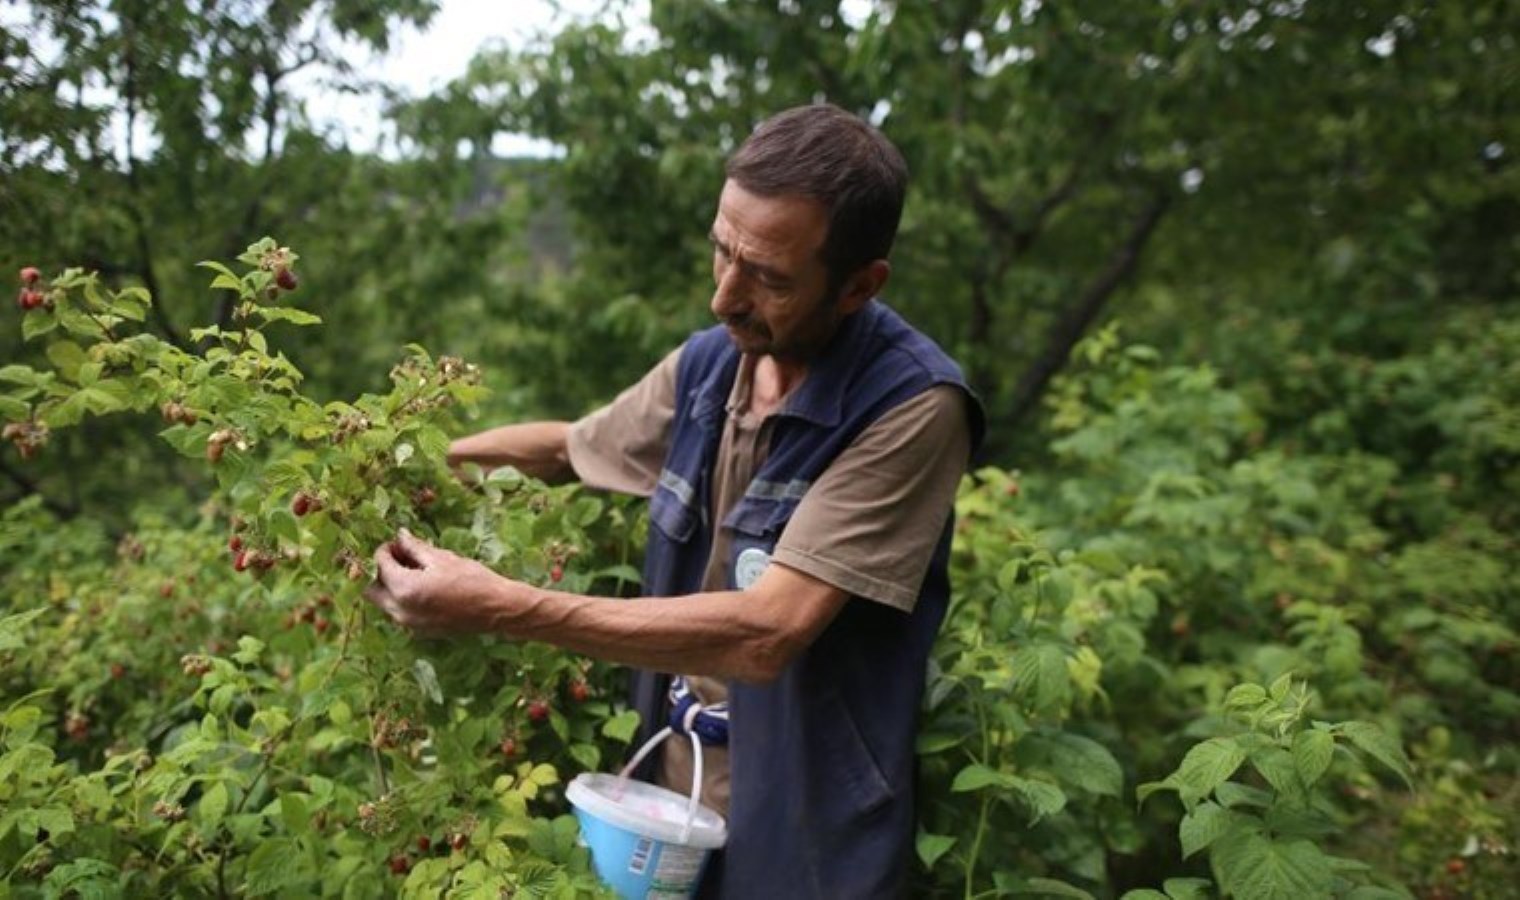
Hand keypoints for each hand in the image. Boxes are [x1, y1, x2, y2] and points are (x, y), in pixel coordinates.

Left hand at [365, 529, 515, 636]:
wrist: (496, 609)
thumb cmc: (472, 580)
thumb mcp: (442, 558)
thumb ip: (414, 547)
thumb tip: (400, 535)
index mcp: (405, 589)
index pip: (381, 565)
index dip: (386, 550)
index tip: (397, 543)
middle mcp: (401, 610)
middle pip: (373, 590)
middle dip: (382, 572)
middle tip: (401, 559)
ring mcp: (409, 624)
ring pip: (385, 604)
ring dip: (391, 587)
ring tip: (414, 573)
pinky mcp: (420, 631)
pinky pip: (400, 613)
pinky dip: (403, 600)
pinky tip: (424, 588)